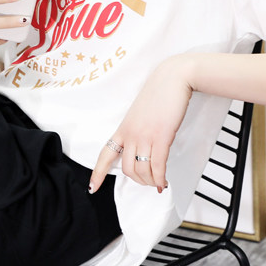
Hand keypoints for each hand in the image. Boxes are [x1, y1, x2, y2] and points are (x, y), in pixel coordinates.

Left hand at [89, 55, 192, 193]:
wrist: (173, 78)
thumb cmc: (159, 94)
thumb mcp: (140, 114)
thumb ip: (137, 130)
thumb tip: (143, 148)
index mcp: (123, 128)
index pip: (105, 154)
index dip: (98, 173)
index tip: (92, 188)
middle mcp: (130, 134)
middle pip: (126, 169)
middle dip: (138, 181)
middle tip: (148, 182)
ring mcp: (145, 136)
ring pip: (141, 170)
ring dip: (150, 181)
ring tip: (158, 182)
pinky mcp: (161, 137)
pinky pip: (158, 166)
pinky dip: (160, 178)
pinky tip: (164, 183)